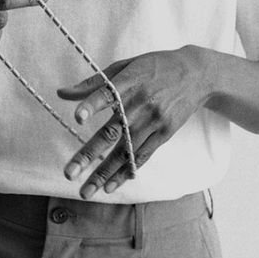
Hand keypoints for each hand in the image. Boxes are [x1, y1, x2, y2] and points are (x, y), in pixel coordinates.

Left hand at [57, 46, 206, 198]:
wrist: (197, 74)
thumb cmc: (156, 67)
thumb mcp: (127, 66)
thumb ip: (94, 82)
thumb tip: (61, 93)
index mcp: (130, 81)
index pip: (109, 94)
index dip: (93, 104)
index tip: (77, 118)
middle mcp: (141, 103)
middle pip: (113, 132)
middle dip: (89, 154)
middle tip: (69, 173)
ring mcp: (154, 121)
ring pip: (126, 151)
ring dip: (105, 173)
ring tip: (86, 191)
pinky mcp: (164, 133)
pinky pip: (143, 156)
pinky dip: (126, 172)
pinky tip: (111, 186)